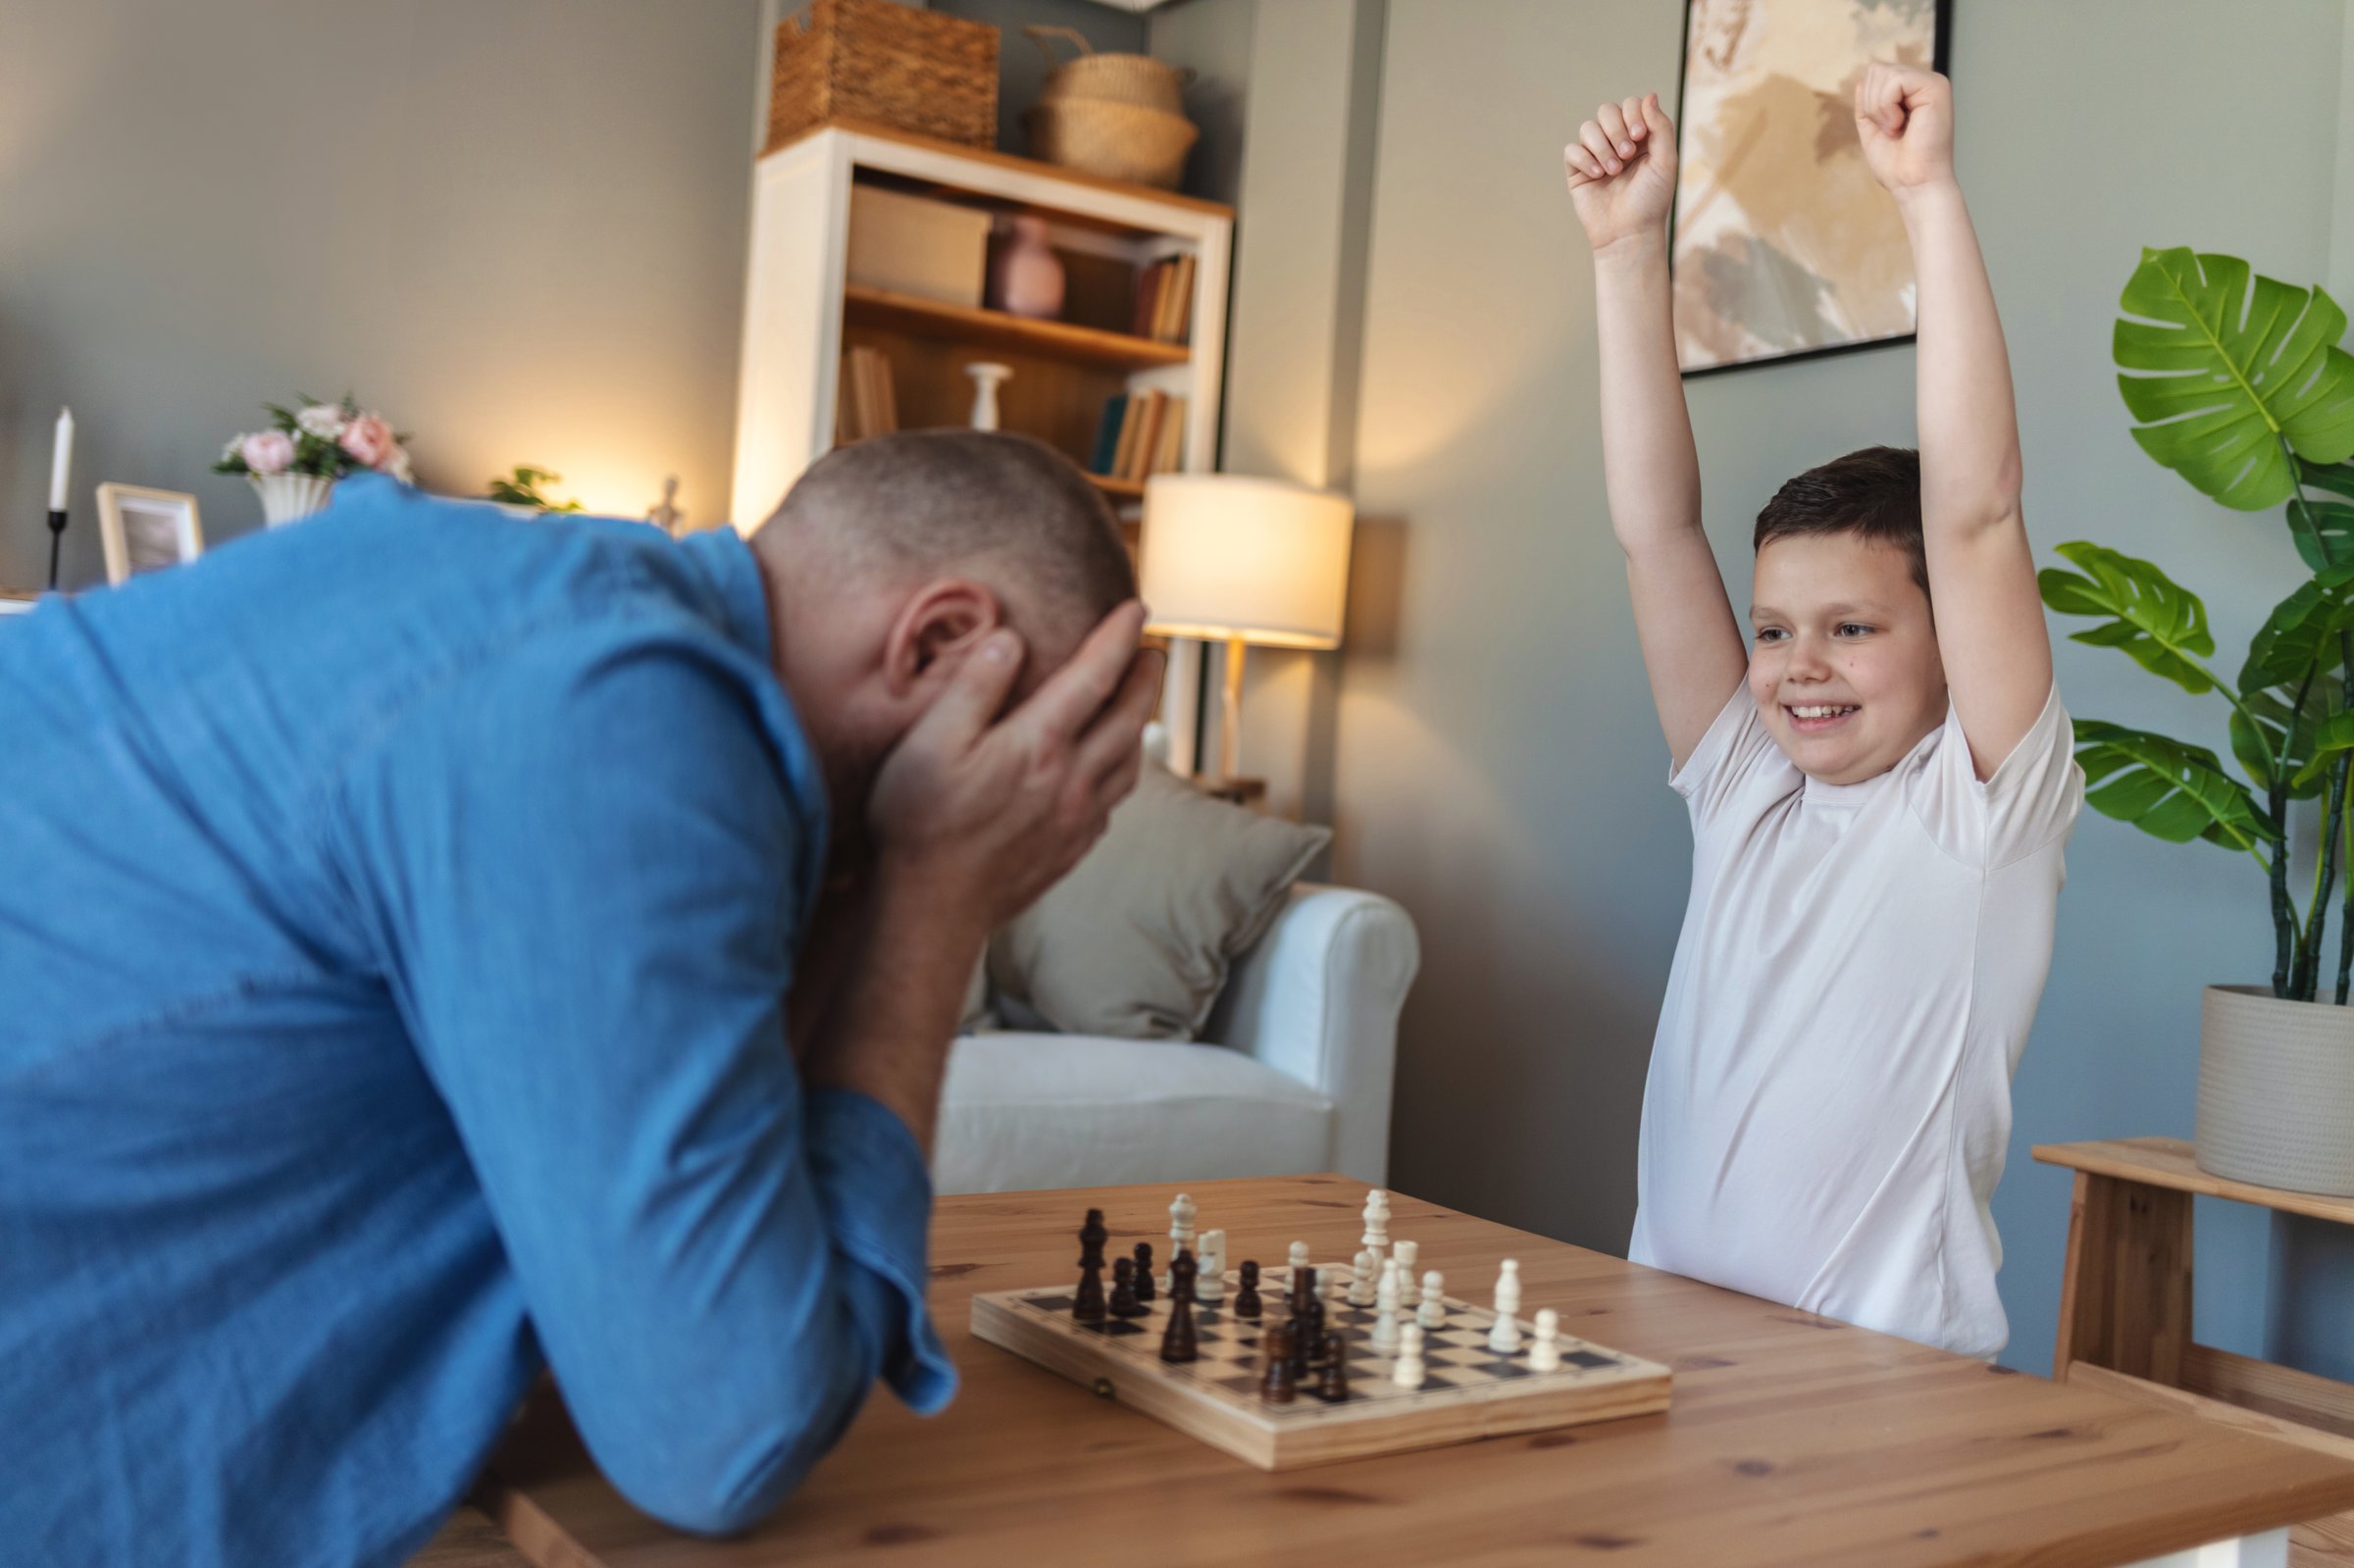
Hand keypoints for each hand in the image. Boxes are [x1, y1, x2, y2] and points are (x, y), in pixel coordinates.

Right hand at [867, 601, 1162, 929]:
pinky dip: (1121, 773)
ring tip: (1140, 704)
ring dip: (1141, 724)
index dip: (1118, 638)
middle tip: (1153, 650)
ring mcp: (1076, 820)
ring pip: (1129, 763)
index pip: (1093, 676)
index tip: (1135, 610)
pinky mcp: (1071, 850)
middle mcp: (1070, 780)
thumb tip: (1010, 640)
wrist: (932, 912)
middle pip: (1127, 718)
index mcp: (1039, 745)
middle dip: (1144, 678)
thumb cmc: (919, 824)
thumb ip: (974, 686)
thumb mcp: (929, 742)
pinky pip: (1112, 802)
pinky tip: (1109, 770)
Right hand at [1564, 93, 1675, 253]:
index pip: (1631, 105)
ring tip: (1613, 171)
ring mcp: (1596, 155)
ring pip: (1588, 128)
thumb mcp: (1666, 161)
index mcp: (1641, 137)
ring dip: (1602, 147)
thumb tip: (1649, 95)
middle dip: (1616, 129)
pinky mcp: (1578, 171)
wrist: (1629, 233)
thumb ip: (1661, 127)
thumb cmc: (1651, 201)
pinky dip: (1584, 160)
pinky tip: (1597, 176)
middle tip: (1627, 155)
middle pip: (1607, 110)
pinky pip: (1572, 150)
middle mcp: (1618, 142)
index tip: (1640, 136)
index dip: (1633, 114)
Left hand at [1854, 62, 1953, 193]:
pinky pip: (1895, 80)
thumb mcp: (1872, 127)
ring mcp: (1933, 83)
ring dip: (1879, 108)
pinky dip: (1887, 106)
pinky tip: (1900, 124)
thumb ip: (1868, 102)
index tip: (1885, 130)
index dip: (1868, 103)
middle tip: (1890, 130)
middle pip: (1876, 69)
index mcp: (1911, 92)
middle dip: (1871, 105)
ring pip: (1883, 73)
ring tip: (1896, 128)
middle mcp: (1924, 83)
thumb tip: (1863, 79)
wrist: (1913, 184)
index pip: (1875, 75)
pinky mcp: (1937, 87)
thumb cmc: (1896, 164)